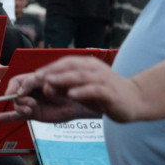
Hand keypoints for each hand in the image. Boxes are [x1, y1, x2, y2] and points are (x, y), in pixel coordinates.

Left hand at [0, 57, 133, 122]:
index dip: (45, 70)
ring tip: (48, 83)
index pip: (61, 64)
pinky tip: (71, 94)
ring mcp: (102, 78)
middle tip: (33, 81)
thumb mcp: (82, 89)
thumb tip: (44, 86)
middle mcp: (92, 68)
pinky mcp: (109, 91)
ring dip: (62, 79)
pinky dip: (81, 90)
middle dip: (49, 73)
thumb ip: (65, 86)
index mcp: (85, 65)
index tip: (30, 79)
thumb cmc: (104, 95)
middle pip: (67, 67)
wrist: (135, 100)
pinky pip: (94, 89)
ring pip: (79, 76)